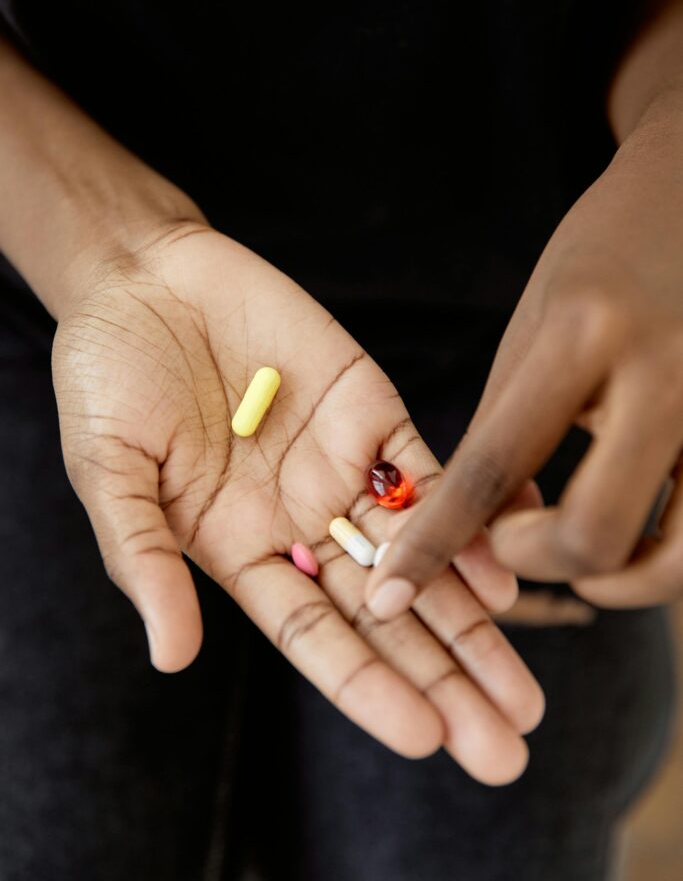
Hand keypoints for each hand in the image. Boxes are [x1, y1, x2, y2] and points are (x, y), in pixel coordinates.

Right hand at [52, 219, 543, 783]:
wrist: (145, 278)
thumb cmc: (109, 377)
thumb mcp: (108, 472)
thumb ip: (145, 559)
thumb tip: (172, 657)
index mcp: (239, 549)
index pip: (312, 635)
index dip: (366, 686)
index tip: (424, 737)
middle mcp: (300, 520)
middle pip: (383, 613)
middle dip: (442, 678)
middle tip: (503, 748)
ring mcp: (341, 466)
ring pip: (421, 554)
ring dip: (472, 621)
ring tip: (521, 691)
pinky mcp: (370, 408)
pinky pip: (427, 471)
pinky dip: (467, 517)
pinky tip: (503, 575)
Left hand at [365, 123, 682, 618]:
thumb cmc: (607, 255)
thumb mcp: (538, 326)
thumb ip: (508, 432)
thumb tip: (492, 534)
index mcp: (585, 335)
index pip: (494, 465)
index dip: (435, 541)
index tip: (389, 593)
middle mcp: (667, 375)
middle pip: (593, 534)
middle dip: (536, 563)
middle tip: (514, 544)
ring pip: (678, 560)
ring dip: (615, 579)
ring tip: (577, 549)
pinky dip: (667, 553)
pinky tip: (636, 525)